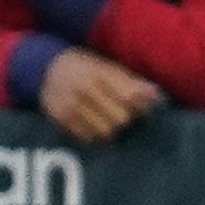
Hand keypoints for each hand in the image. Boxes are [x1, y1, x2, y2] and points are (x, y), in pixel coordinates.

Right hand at [37, 45, 165, 143]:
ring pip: (105, 131)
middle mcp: (85, 89)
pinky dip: (95, 133)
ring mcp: (70, 105)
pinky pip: (88, 137)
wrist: (46, 68)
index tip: (143, 107)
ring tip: (109, 119)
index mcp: (100, 73)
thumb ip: (132, 82)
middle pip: (121, 118)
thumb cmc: (86, 67)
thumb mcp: (108, 67)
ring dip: (112, 128)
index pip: (130, 96)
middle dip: (128, 119)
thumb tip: (158, 96)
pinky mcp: (60, 119)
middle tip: (126, 114)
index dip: (142, 106)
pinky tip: (94, 123)